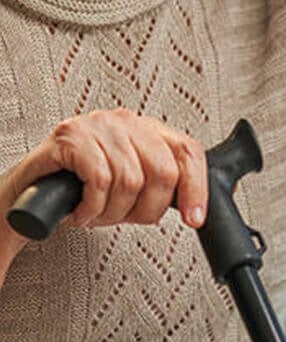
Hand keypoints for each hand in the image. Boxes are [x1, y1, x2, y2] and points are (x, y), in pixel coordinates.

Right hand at [0, 108, 206, 260]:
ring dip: (112, 212)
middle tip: (123, 219)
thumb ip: (161, 190)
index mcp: (147, 131)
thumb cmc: (80, 191)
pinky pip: (100, 179)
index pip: (188, 151)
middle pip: (163, 170)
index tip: (195, 218)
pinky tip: (82, 212)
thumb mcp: (130, 191)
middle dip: (145, 209)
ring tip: (96, 215)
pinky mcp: (71, 135)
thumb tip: (198, 211)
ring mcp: (97, 125)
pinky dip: (92, 207)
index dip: (196, 188)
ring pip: (130, 180)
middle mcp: (125, 122)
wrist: (30, 193)